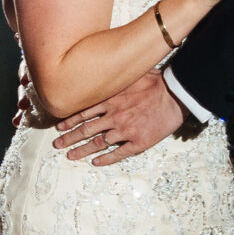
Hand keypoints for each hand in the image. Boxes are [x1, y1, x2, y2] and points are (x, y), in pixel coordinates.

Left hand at [55, 71, 187, 165]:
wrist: (176, 94)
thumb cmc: (156, 81)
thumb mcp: (129, 75)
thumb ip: (113, 79)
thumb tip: (100, 71)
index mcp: (110, 100)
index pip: (83, 113)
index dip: (70, 121)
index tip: (59, 127)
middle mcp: (114, 116)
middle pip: (86, 130)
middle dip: (69, 138)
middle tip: (57, 144)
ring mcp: (125, 130)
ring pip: (98, 143)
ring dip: (82, 151)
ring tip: (70, 156)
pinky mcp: (138, 141)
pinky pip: (118, 153)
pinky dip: (105, 159)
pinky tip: (95, 163)